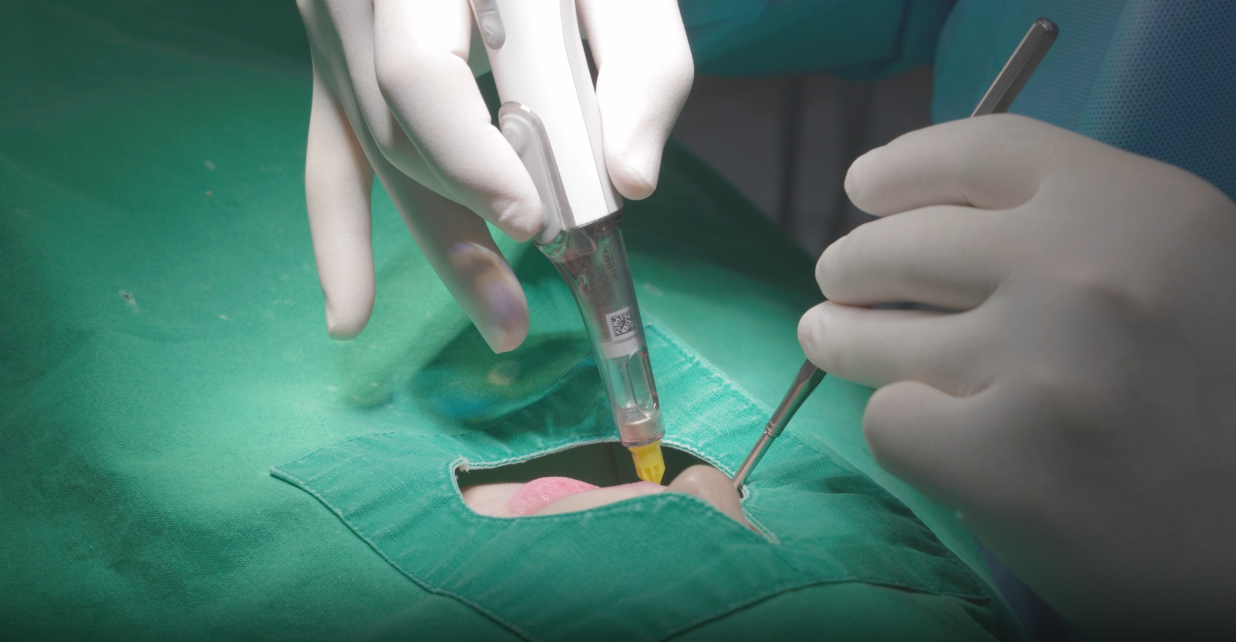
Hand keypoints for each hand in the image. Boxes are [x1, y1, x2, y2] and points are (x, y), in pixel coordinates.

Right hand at [295, 0, 692, 349]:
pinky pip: (329, 158)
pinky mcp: (338, 66)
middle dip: (462, 224)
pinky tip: (349, 316)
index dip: (468, 157)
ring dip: (437, 242)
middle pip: (396, 130)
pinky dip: (340, 237)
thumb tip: (630, 182)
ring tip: (499, 321)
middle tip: (520, 313)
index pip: (416, 72)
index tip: (530, 221)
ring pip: (375, 154)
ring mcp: (335, 30)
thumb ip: (643, 63)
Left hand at [798, 114, 1235, 634]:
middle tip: (837, 287)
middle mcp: (1088, 271)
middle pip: (899, 246)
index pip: (977, 151)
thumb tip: (922, 219)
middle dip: (849, 266)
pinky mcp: (1006, 461)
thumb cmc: (1214, 400)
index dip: (901, 169)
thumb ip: (1070, 231)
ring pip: (873, 334)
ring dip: (845, 341)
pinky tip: (939, 443)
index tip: (864, 190)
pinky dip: (902, 433)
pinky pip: (890, 422)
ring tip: (840, 344)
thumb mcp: (1178, 270)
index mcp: (1138, 207)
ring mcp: (1044, 365)